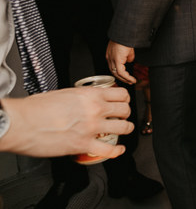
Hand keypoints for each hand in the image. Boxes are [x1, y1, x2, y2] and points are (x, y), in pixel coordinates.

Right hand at [0, 87, 132, 157]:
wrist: (21, 123)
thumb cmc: (35, 109)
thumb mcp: (63, 93)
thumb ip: (78, 98)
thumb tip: (81, 101)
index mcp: (90, 95)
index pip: (121, 94)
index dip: (124, 99)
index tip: (123, 102)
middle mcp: (95, 109)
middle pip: (125, 110)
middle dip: (126, 114)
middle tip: (123, 117)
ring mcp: (92, 127)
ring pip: (123, 128)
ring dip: (126, 130)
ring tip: (124, 131)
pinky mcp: (84, 145)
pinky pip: (109, 150)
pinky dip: (116, 151)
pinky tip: (118, 150)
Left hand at [106, 41, 135, 84]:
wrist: (125, 34)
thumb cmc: (126, 38)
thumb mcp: (127, 49)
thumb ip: (128, 56)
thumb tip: (129, 61)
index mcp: (110, 55)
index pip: (113, 67)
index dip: (119, 73)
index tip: (126, 77)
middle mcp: (109, 58)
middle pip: (114, 72)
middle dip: (122, 78)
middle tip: (129, 82)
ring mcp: (112, 59)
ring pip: (117, 74)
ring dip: (124, 79)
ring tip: (131, 81)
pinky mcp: (117, 60)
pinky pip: (121, 72)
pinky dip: (126, 77)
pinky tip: (131, 78)